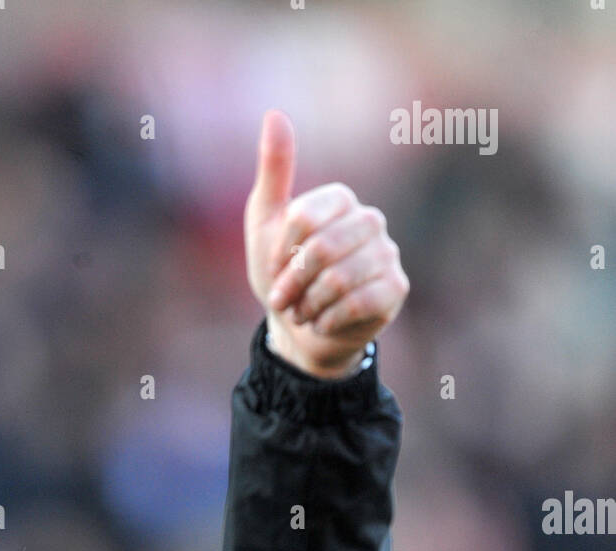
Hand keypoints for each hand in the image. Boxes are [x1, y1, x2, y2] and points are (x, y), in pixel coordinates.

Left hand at [244, 110, 408, 378]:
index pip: (303, 218)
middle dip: (293, 282)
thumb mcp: (266, 222)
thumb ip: (274, 171)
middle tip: (283, 299)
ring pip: (340, 278)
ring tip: (302, 311)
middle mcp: (369, 220)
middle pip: (322, 249)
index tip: (275, 267)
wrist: (300, 328)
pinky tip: (322, 321)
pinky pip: (358, 302)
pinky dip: (328, 319)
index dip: (282, 251)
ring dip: (309, 304)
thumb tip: (275, 113)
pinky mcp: (395, 288)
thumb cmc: (283, 273)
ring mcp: (387, 254)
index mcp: (340, 199)